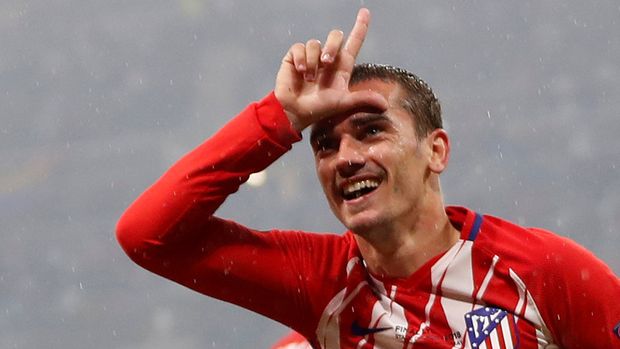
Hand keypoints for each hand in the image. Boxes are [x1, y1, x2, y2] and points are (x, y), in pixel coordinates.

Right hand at [274, 8, 388, 130]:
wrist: (294, 112)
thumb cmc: (318, 109)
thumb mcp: (343, 104)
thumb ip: (362, 100)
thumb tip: (385, 105)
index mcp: (341, 68)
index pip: (353, 43)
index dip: (360, 27)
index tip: (365, 12)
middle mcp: (327, 60)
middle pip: (336, 36)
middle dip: (332, 46)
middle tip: (327, 63)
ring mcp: (311, 58)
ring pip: (315, 43)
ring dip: (313, 61)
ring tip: (309, 78)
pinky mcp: (294, 58)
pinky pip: (300, 47)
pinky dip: (301, 59)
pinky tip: (300, 72)